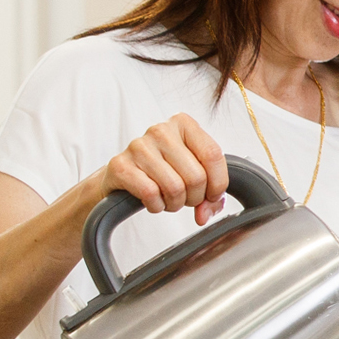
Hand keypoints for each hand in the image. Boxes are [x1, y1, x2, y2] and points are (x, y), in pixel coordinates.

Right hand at [101, 114, 232, 224]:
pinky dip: (157, 206)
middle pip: (196, 176)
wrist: (124, 175)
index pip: (213, 154)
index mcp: (183, 124)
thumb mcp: (194, 173)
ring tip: (170, 200)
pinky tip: (154, 201)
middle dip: (195, 198)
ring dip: (175, 204)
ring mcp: (138, 146)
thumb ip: (211, 194)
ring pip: (174, 188)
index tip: (212, 196)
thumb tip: (204, 215)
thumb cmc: (166, 171)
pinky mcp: (120, 165)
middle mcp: (160, 130)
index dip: (218, 184)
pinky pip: (151, 194)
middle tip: (186, 199)